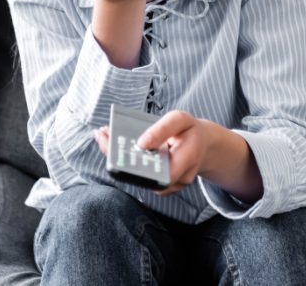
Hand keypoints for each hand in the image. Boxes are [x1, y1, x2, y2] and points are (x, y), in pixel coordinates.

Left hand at [94, 111, 210, 196]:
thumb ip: (163, 129)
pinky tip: (114, 145)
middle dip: (120, 158)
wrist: (202, 145)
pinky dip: (125, 162)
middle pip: (143, 177)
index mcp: (186, 161)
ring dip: (119, 159)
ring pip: (138, 178)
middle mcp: (177, 180)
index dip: (141, 166)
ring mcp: (167, 186)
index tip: (124, 148)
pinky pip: (139, 176)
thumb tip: (142, 143)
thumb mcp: (181, 120)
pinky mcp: (158, 186)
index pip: (162, 173)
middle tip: (104, 136)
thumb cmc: (190, 131)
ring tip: (105, 136)